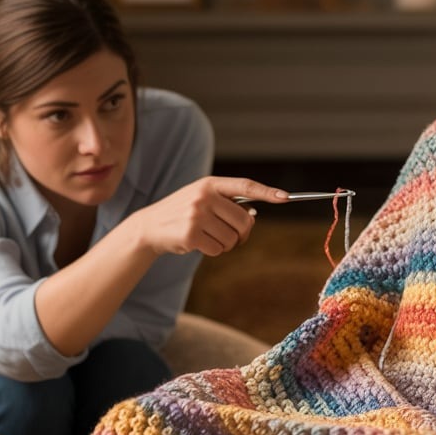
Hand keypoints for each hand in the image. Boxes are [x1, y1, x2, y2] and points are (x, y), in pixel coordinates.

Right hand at [128, 177, 288, 256]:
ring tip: (208, 237)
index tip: (286, 197)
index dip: (267, 192)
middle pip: (244, 221)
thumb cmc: (183, 213)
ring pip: (232, 238)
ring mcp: (196, 215)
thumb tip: (253, 217)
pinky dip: (213, 251)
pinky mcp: (190, 234)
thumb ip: (226, 203)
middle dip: (241, 233)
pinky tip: (198, 243)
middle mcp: (204, 196)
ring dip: (225, 244)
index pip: (245, 185)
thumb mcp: (202, 199)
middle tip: (232, 236)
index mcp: (210, 184)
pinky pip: (218, 249)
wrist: (149, 226)